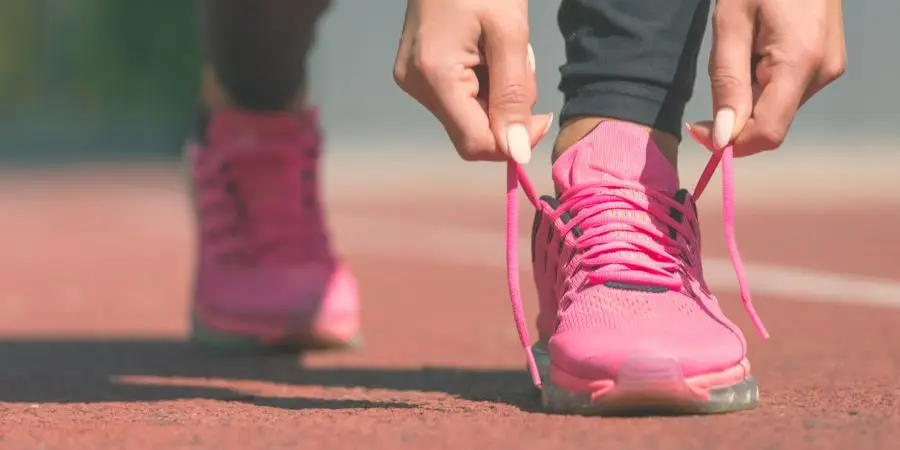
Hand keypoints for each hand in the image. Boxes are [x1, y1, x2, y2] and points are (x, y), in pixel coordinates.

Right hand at [393, 0, 552, 163]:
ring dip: (498, 93)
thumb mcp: (510, 33)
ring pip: (470, 115)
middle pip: (473, 130)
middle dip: (507, 109)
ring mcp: (413, 79)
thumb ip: (514, 95)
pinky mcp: (417, 72)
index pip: (475, 143)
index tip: (543, 116)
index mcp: (434, 76)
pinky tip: (488, 51)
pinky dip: (485, 83)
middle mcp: (416, 85)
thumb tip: (518, 153)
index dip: (513, 141)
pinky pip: (460, 97)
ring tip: (502, 49)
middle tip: (519, 63)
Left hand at [689, 0, 845, 155]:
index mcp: (801, 63)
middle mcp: (822, 72)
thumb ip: (727, 82)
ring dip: (748, 95)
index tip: (700, 131)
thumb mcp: (730, 26)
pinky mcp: (825, 64)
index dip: (732, 142)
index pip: (768, 132)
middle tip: (718, 74)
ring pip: (777, 107)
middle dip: (736, 113)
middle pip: (771, 121)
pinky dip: (762, 83)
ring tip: (743, 50)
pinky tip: (757, 51)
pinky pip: (786, 91)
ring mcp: (828, 69)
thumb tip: (722, 137)